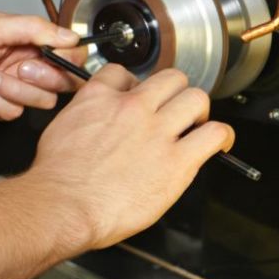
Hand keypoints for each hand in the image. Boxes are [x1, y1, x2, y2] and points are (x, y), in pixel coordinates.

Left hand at [0, 10, 87, 123]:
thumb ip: (32, 28)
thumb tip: (70, 35)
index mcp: (22, 39)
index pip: (65, 52)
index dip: (68, 59)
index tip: (58, 59)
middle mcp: (19, 63)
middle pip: (59, 81)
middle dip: (42, 77)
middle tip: (20, 68)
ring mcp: (7, 88)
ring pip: (38, 101)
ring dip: (13, 90)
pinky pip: (12, 114)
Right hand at [24, 64, 233, 250]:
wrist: (64, 205)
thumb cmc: (58, 179)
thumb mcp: (60, 130)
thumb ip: (84, 116)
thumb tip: (95, 120)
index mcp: (99, 99)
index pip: (123, 73)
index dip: (133, 86)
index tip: (136, 99)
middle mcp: (131, 108)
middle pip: (170, 78)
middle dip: (173, 93)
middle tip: (173, 110)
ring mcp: (157, 132)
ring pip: (196, 98)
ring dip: (198, 111)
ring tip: (195, 126)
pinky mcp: (177, 160)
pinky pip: (214, 134)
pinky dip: (221, 136)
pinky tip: (217, 144)